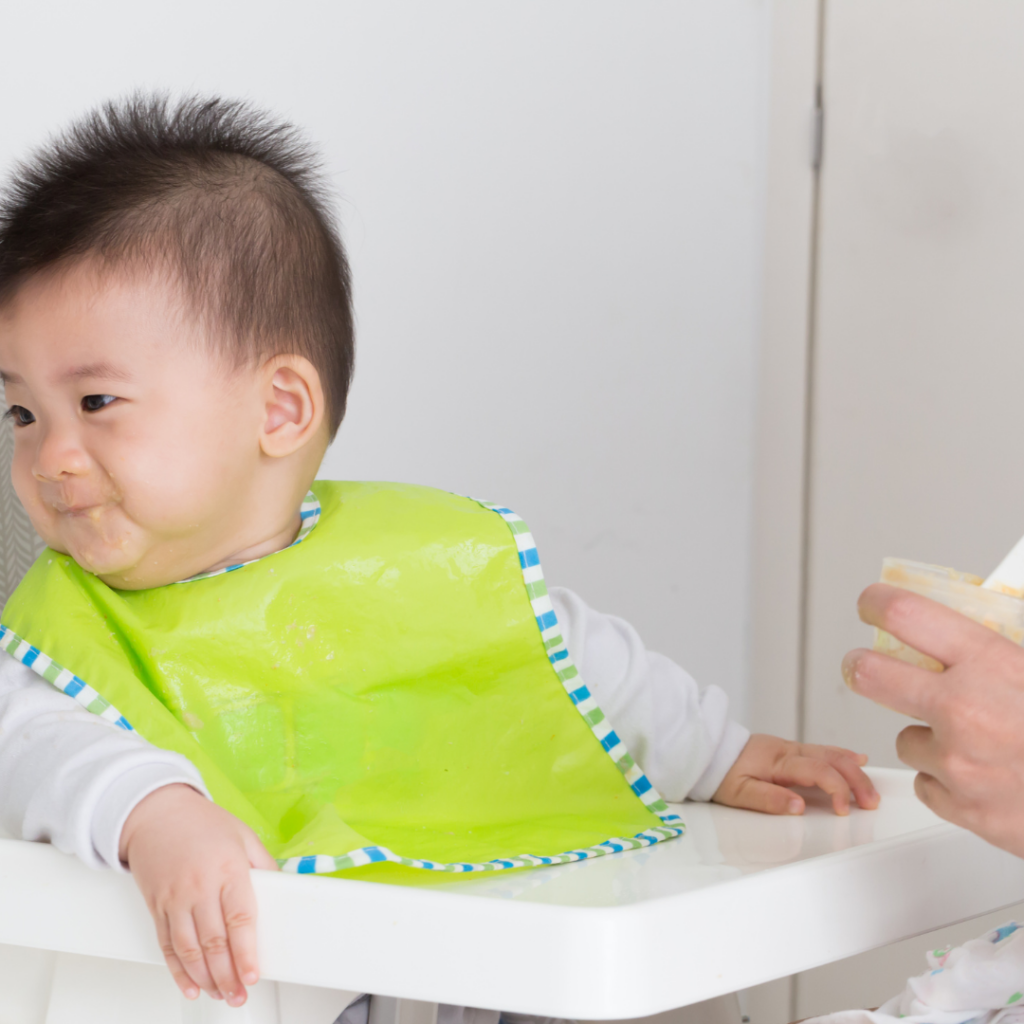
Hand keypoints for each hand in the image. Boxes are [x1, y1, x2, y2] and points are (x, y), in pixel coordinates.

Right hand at [119, 784, 278, 1005]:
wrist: (156, 813)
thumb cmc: (201, 823)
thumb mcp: (243, 835)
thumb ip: (263, 865)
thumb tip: (282, 888)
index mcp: (227, 869)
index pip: (240, 919)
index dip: (247, 952)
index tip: (253, 974)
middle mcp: (199, 887)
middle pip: (214, 942)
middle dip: (228, 975)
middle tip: (239, 994)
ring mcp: (174, 899)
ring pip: (189, 950)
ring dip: (206, 978)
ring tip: (220, 994)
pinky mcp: (156, 907)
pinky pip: (166, 946)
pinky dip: (178, 971)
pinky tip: (191, 985)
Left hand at [712, 733, 878, 815]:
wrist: (709, 753)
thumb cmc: (722, 774)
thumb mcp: (738, 793)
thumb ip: (768, 799)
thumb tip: (798, 807)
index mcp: (778, 761)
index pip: (818, 770)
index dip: (837, 789)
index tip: (844, 810)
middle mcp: (789, 751)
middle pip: (833, 759)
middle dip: (857, 780)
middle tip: (871, 803)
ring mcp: (791, 748)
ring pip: (832, 753)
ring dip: (855, 771)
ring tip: (871, 791)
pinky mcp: (791, 751)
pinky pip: (823, 750)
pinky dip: (844, 756)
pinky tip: (858, 760)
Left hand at [843, 582, 1023, 857]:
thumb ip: (1009, 645)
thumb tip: (993, 603)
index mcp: (991, 664)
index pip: (905, 614)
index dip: (878, 603)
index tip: (871, 605)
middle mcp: (964, 709)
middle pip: (867, 673)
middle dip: (861, 666)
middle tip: (864, 664)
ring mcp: (959, 762)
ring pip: (905, 739)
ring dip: (928, 737)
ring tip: (974, 740)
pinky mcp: (961, 807)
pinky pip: (928, 784)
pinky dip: (946, 781)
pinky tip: (981, 775)